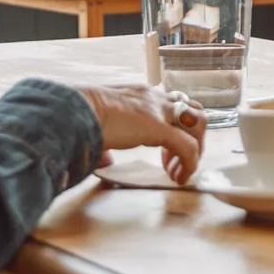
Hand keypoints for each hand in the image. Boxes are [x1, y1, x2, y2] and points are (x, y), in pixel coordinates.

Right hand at [77, 83, 207, 185]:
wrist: (74, 111)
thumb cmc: (80, 118)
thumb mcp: (100, 125)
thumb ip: (107, 144)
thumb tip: (106, 161)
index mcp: (142, 95)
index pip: (176, 104)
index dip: (178, 129)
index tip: (166, 153)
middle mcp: (155, 98)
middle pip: (194, 111)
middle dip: (194, 139)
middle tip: (175, 163)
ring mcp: (159, 110)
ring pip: (199, 124)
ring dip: (195, 150)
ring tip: (177, 171)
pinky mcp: (159, 127)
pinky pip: (187, 146)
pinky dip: (189, 164)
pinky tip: (178, 178)